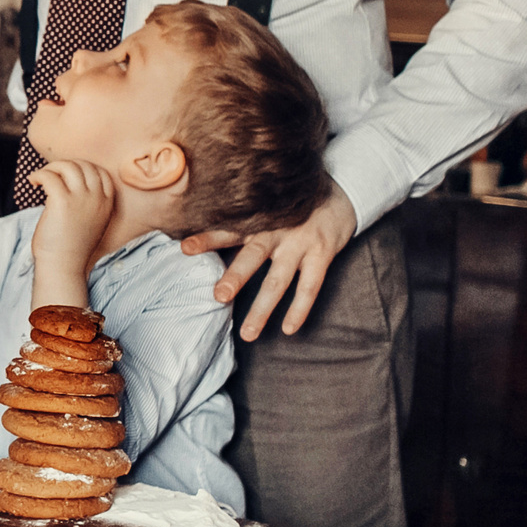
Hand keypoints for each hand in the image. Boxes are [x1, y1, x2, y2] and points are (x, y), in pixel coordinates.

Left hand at [28, 159, 115, 280]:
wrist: (63, 266)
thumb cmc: (72, 247)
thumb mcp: (91, 222)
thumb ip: (88, 203)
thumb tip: (69, 183)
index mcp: (107, 203)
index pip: (100, 172)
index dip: (82, 168)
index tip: (67, 174)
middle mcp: (97, 198)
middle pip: (83, 165)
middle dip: (65, 165)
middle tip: (51, 175)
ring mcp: (81, 198)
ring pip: (67, 166)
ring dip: (51, 168)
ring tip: (40, 178)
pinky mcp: (62, 201)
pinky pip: (49, 175)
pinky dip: (38, 175)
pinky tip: (32, 182)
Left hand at [185, 186, 358, 338]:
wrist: (342, 194)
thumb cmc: (293, 205)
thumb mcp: (268, 206)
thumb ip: (244, 219)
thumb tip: (201, 233)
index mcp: (258, 219)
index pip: (229, 229)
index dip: (207, 238)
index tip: (184, 248)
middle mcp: (277, 231)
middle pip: (252, 257)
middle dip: (235, 278)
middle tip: (218, 297)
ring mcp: (300, 244)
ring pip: (278, 280)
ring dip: (263, 308)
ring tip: (248, 333)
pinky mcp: (322, 254)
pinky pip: (310, 286)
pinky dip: (300, 309)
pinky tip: (289, 329)